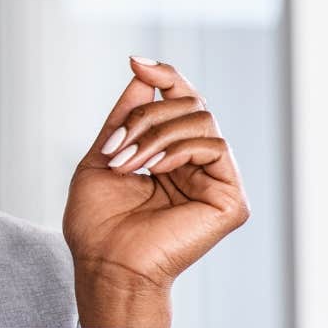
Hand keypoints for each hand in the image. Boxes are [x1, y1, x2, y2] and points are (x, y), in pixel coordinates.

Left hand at [63, 56, 250, 327]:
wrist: (105, 264)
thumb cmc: (98, 224)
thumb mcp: (103, 157)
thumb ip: (124, 117)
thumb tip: (142, 72)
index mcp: (171, 156)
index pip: (180, 102)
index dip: (164, 76)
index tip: (136, 62)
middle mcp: (198, 165)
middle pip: (189, 104)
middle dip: (145, 117)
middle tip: (117, 148)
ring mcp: (217, 180)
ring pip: (201, 120)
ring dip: (155, 135)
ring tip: (128, 164)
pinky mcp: (230, 198)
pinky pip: (214, 146)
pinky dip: (178, 148)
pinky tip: (154, 170)